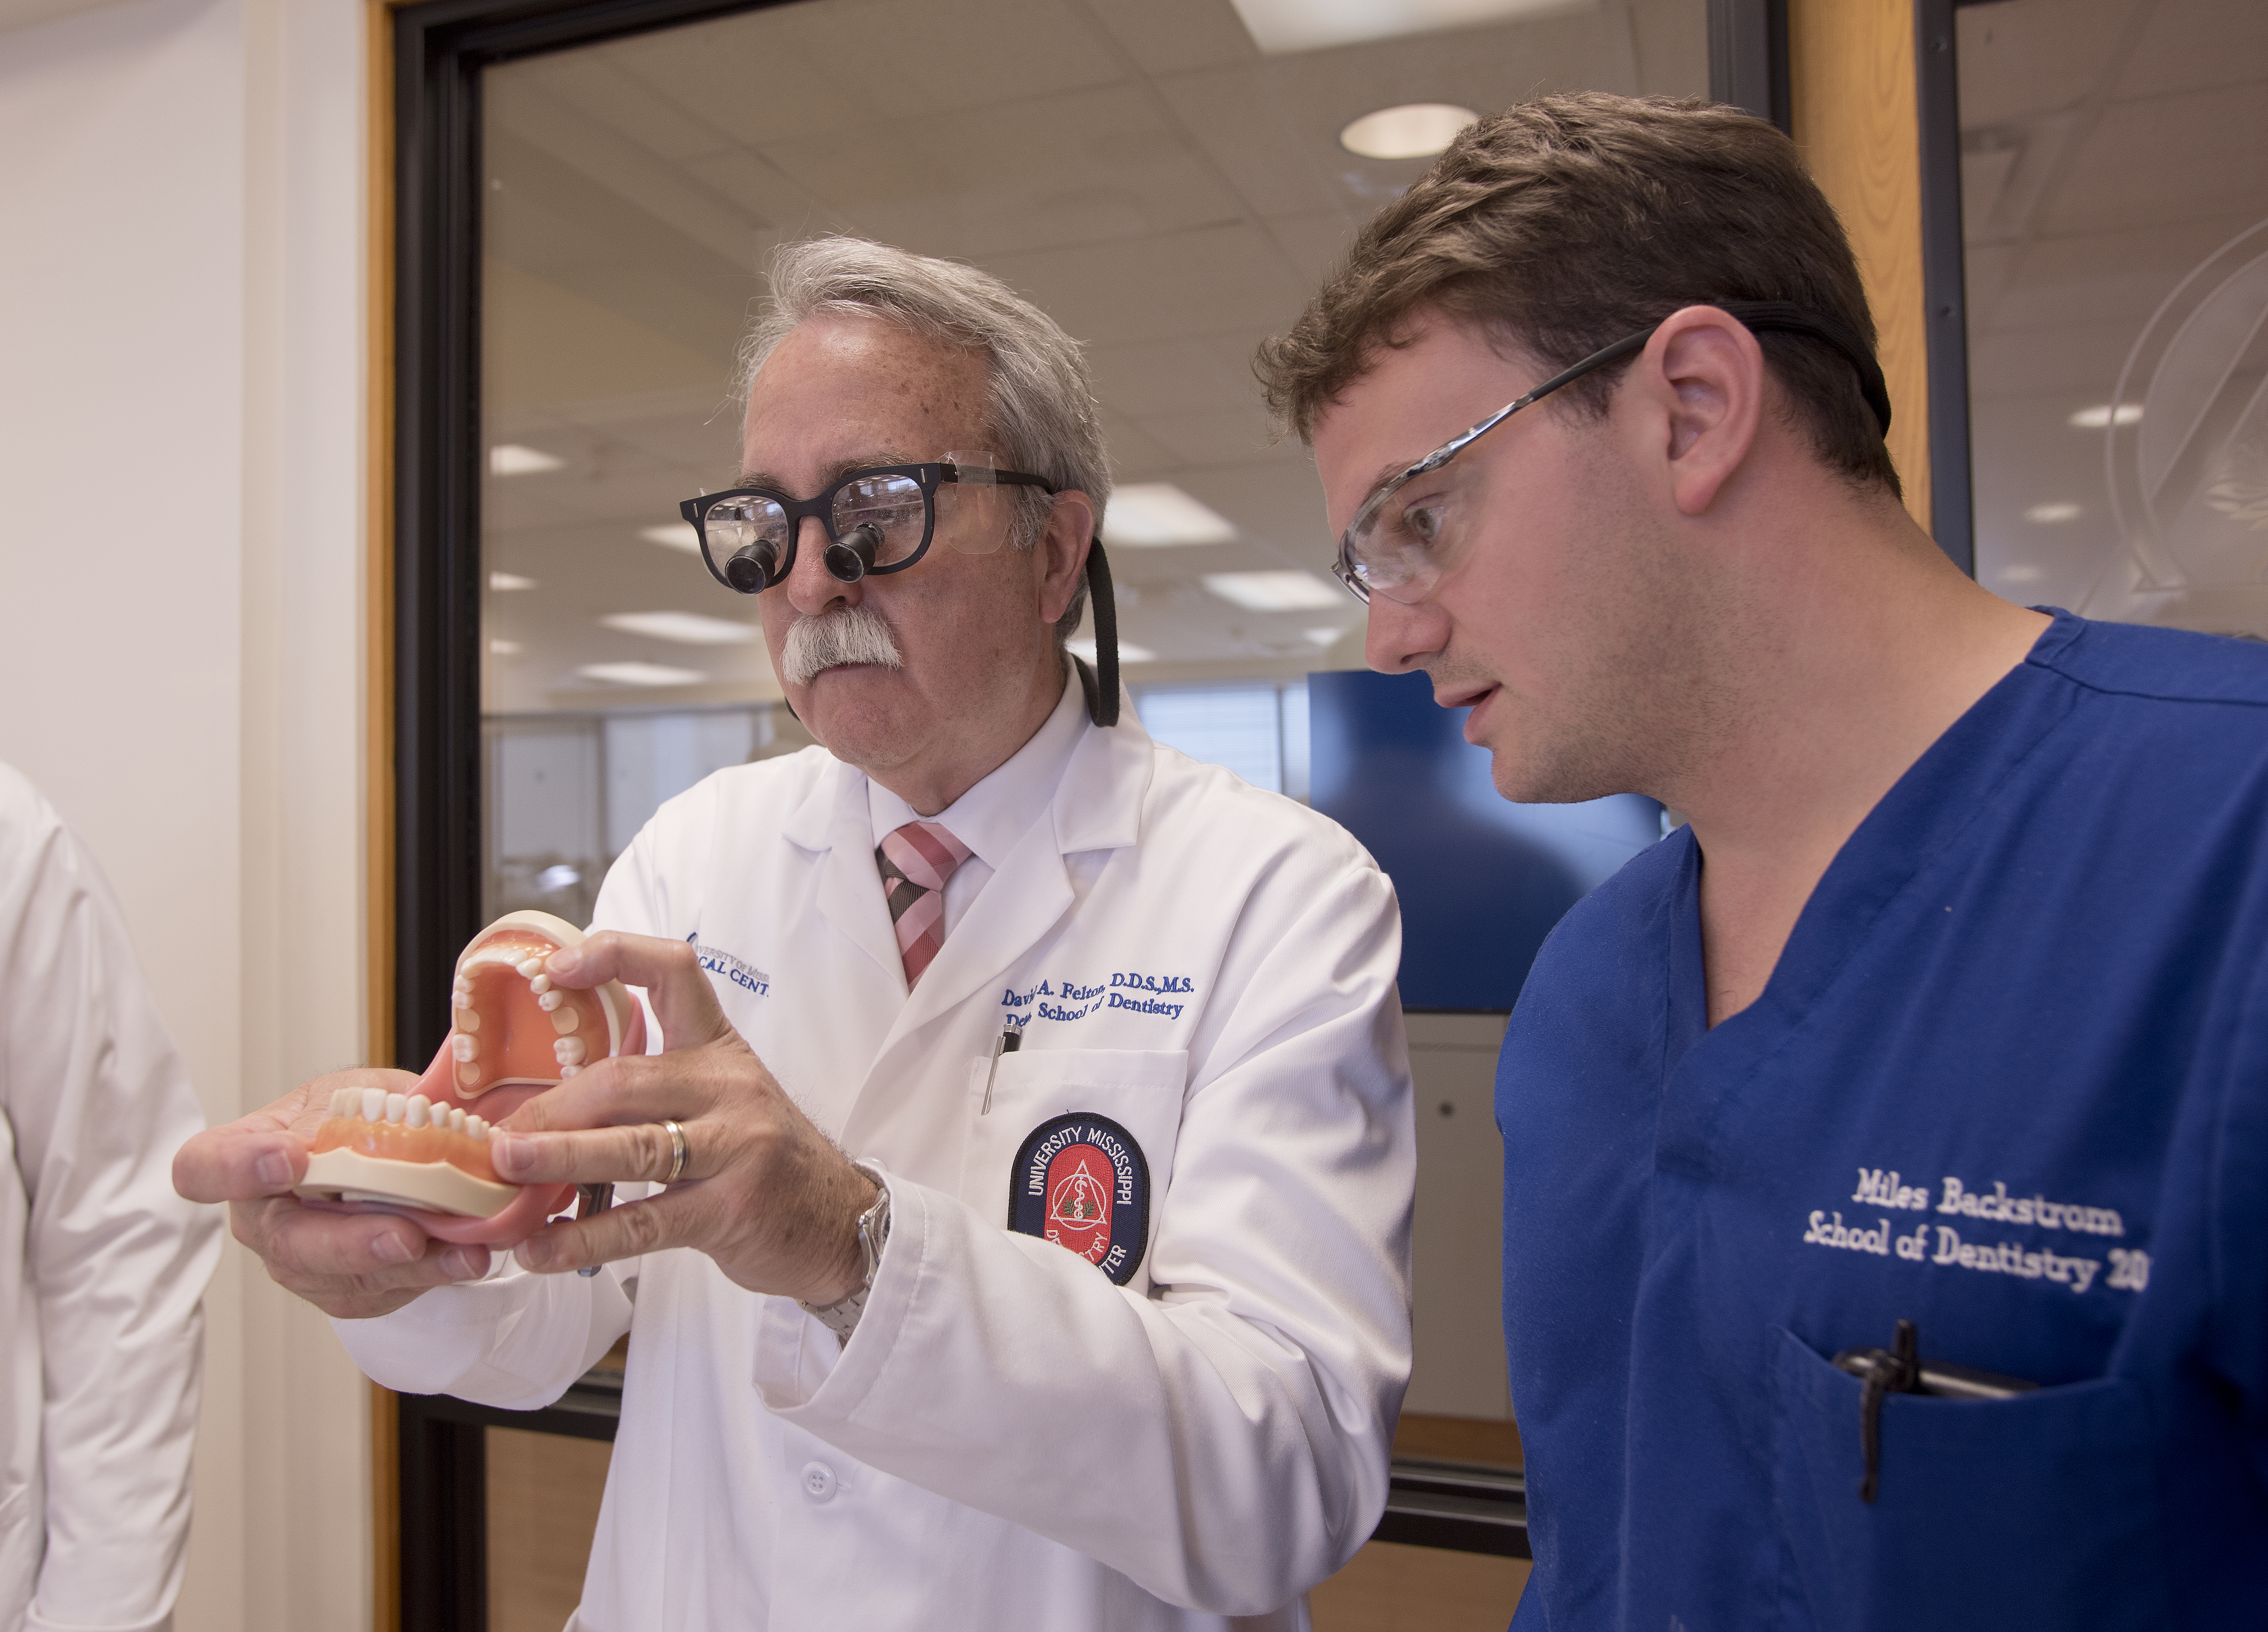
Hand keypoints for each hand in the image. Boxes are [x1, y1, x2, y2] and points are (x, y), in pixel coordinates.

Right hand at [171, 1068, 499, 1317]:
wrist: (397, 1153)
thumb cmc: (362, 1115)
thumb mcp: (360, 1091)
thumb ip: (357, 1107)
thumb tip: (365, 1126)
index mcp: (246, 1154)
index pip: (204, 1167)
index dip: (237, 1168)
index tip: (290, 1158)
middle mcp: (264, 1217)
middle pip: (286, 1241)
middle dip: (348, 1242)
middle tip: (403, 1235)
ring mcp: (300, 1261)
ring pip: (341, 1276)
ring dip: (407, 1268)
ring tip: (461, 1252)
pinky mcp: (343, 1289)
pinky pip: (382, 1291)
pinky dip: (431, 1275)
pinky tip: (466, 1259)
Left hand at [488, 931, 874, 1304]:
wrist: (840, 1219)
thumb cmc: (764, 1159)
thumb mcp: (721, 1100)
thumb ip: (649, 1091)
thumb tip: (545, 1108)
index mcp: (720, 1050)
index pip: (674, 972)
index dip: (614, 957)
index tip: (556, 970)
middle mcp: (730, 1088)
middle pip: (627, 1079)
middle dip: (553, 1107)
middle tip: (499, 1135)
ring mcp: (736, 1147)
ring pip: (633, 1146)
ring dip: (558, 1158)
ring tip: (505, 1169)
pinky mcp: (732, 1208)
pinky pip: (644, 1222)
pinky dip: (584, 1237)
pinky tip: (541, 1249)